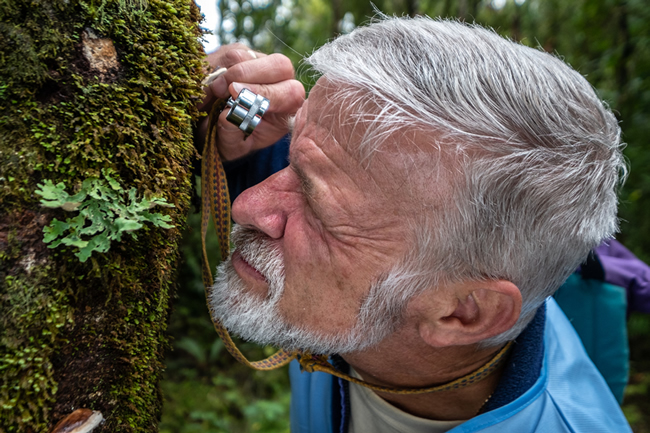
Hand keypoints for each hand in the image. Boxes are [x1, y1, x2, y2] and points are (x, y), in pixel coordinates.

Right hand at [197, 44, 304, 160]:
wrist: (208, 129)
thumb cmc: (226, 140)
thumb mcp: (228, 146)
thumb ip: (230, 134)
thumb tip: (227, 116)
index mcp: (286, 110)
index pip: (291, 93)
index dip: (266, 92)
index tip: (236, 96)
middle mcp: (280, 83)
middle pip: (280, 64)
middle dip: (248, 74)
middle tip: (223, 90)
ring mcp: (262, 66)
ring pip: (249, 56)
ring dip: (227, 74)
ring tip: (215, 94)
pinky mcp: (243, 54)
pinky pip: (231, 53)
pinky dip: (217, 69)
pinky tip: (212, 88)